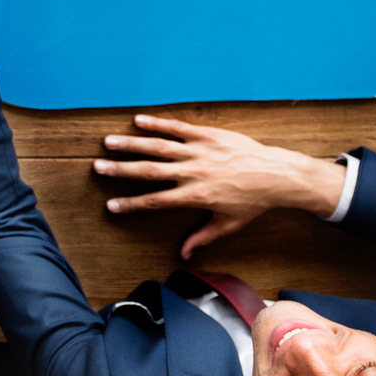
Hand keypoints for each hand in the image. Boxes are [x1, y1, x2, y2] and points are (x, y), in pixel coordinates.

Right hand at [97, 114, 348, 260]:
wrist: (277, 176)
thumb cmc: (253, 202)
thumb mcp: (228, 224)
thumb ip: (203, 237)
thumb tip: (183, 255)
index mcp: (195, 196)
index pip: (155, 201)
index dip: (131, 204)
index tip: (110, 206)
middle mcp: (193, 173)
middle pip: (149, 171)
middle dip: (121, 170)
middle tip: (98, 167)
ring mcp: (199, 151)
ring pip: (159, 146)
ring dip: (132, 144)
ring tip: (109, 141)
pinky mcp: (207, 135)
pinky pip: (178, 128)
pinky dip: (158, 124)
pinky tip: (139, 120)